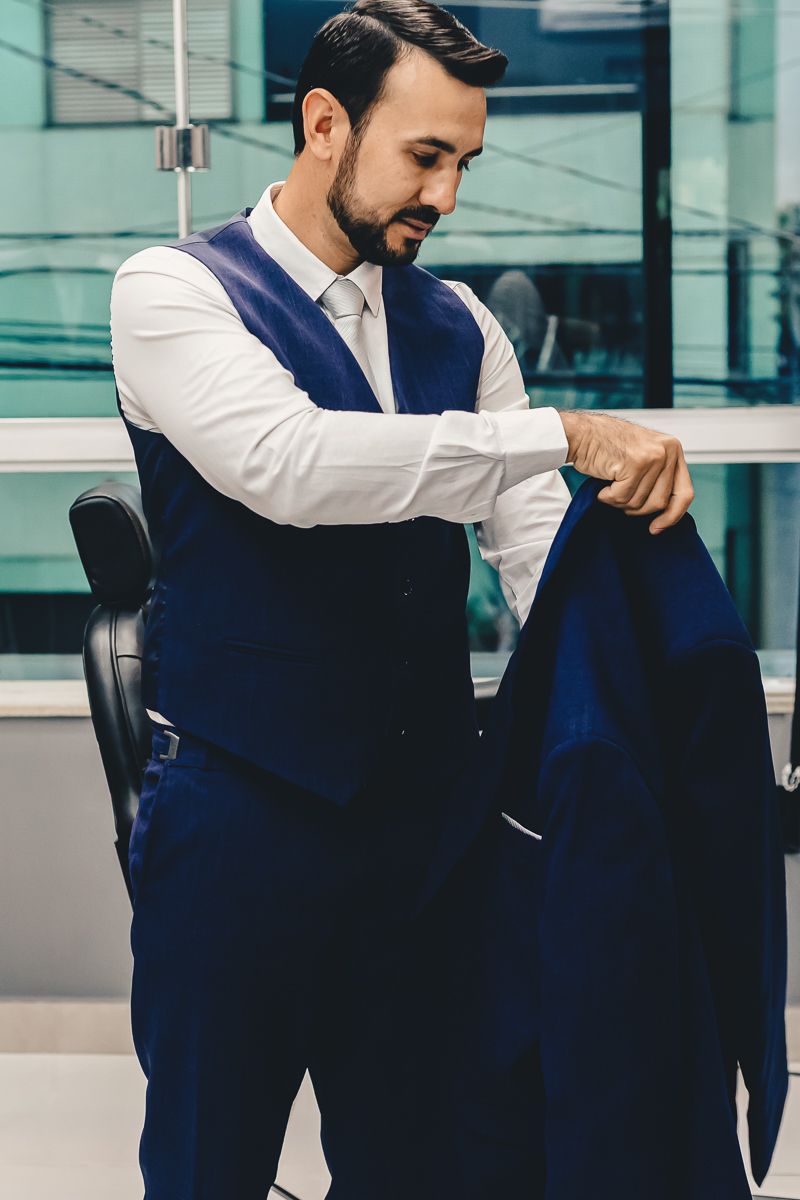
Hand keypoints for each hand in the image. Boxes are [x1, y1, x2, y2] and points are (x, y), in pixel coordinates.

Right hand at [558, 410, 693, 533]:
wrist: (582, 433)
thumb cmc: (608, 447)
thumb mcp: (645, 458)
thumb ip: (659, 478)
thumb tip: (666, 514)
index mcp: (674, 450)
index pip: (684, 494)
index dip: (672, 516)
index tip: (657, 528)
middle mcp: (668, 451)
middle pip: (660, 503)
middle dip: (636, 508)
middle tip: (620, 496)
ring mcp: (652, 457)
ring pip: (639, 502)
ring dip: (619, 501)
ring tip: (610, 485)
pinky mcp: (635, 463)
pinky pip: (622, 497)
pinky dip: (608, 496)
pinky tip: (603, 483)